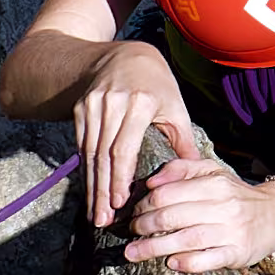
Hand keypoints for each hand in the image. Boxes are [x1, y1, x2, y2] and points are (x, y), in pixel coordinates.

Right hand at [72, 44, 200, 232]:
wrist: (122, 55)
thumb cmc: (155, 82)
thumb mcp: (175, 104)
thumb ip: (183, 138)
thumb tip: (194, 169)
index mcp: (140, 102)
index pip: (124, 148)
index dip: (119, 177)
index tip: (118, 203)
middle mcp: (112, 103)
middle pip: (103, 155)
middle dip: (101, 190)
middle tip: (102, 220)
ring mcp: (93, 106)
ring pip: (88, 153)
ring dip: (91, 185)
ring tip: (95, 213)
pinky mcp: (80, 109)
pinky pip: (81, 145)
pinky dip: (86, 170)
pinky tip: (90, 190)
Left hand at [122, 157, 274, 274]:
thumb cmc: (236, 194)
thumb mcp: (213, 172)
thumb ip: (182, 169)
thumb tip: (151, 182)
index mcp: (215, 183)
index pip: (168, 193)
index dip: (145, 203)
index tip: (135, 212)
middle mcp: (223, 206)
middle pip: (172, 216)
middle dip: (144, 226)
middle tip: (131, 232)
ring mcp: (231, 231)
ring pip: (185, 240)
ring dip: (154, 248)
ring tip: (133, 253)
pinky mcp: (237, 253)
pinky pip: (207, 260)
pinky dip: (186, 262)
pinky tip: (171, 262)